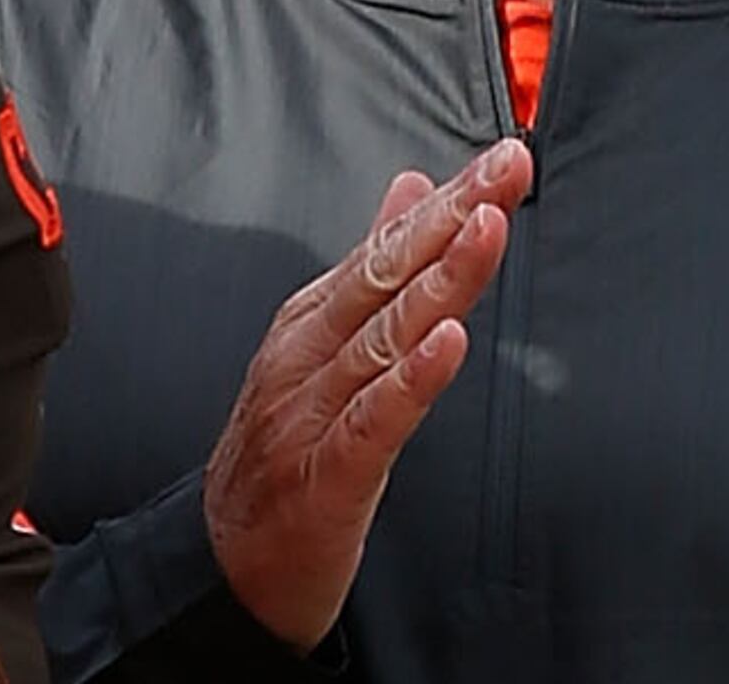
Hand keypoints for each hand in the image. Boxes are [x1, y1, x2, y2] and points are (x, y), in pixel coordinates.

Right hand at [203, 138, 531, 651]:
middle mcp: (305, 356)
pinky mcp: (325, 477)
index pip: (387, 246)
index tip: (502, 157)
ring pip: (382, 337)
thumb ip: (373, 269)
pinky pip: (372, 421)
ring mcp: (310, 414)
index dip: (448, 200)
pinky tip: (448, 344)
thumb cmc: (282, 455)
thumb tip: (415, 189)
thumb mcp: (325, 349)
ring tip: (486, 230)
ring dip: (439, 280)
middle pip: (385, 275)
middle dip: (451, 216)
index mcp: (310, 322)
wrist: (222, 571)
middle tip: (506, 167)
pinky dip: (411, 380)